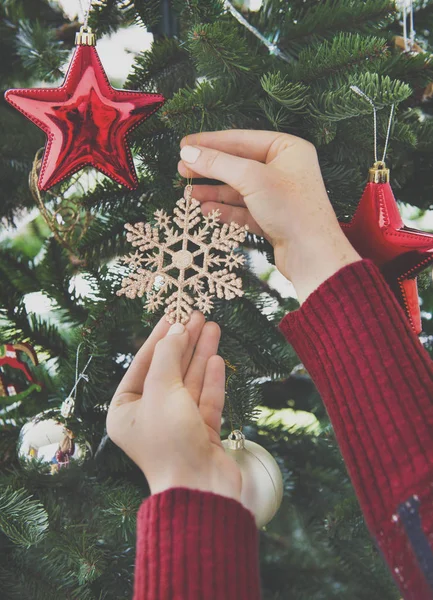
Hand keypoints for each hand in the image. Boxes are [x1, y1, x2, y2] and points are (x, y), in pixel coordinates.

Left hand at [106, 312, 241, 501]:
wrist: (201, 488)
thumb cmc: (170, 440)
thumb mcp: (162, 390)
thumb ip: (168, 356)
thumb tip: (176, 330)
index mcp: (125, 410)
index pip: (142, 364)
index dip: (159, 338)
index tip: (173, 315)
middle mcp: (149, 416)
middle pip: (168, 370)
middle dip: (183, 342)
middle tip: (197, 315)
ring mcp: (177, 424)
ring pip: (190, 381)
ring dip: (200, 354)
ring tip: (211, 327)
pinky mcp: (200, 432)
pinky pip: (205, 399)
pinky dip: (211, 379)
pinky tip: (216, 358)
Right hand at [179, 130, 360, 302]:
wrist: (311, 254)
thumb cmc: (292, 208)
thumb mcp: (251, 178)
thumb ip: (218, 164)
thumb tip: (188, 153)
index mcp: (287, 149)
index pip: (241, 139)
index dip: (211, 142)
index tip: (185, 146)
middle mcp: (284, 169)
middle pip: (238, 164)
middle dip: (209, 169)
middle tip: (181, 170)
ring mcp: (278, 195)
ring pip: (238, 189)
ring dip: (213, 192)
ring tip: (188, 194)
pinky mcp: (273, 218)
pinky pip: (243, 209)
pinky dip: (224, 209)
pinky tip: (205, 210)